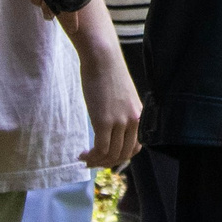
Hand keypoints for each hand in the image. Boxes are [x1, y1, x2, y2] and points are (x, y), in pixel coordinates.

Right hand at [74, 36, 141, 168]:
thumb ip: (123, 114)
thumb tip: (114, 130)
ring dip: (97, 161)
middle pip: (124, 154)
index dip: (120, 157)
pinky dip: (91, 156)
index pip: (136, 147)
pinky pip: (100, 149)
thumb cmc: (109, 74)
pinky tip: (82, 154)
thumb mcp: (123, 98)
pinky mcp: (104, 121)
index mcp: (140, 116)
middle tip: (92, 160)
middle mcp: (134, 121)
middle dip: (107, 162)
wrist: (102, 59)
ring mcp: (120, 122)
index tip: (106, 156)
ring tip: (85, 158)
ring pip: (111, 154)